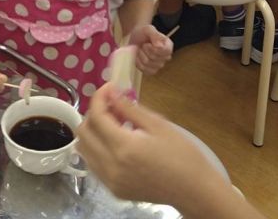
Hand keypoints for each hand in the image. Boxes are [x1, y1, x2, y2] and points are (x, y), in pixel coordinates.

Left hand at [77, 85, 227, 207]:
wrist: (194, 191)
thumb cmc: (182, 155)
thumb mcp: (158, 125)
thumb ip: (130, 108)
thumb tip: (111, 93)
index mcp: (123, 147)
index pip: (96, 116)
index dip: (99, 97)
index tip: (109, 87)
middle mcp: (110, 166)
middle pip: (83, 133)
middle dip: (93, 113)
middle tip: (112, 106)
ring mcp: (110, 181)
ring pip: (83, 150)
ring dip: (92, 132)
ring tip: (114, 124)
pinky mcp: (113, 190)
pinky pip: (93, 164)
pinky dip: (96, 149)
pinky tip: (115, 142)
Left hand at [127, 24, 172, 74]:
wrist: (136, 39)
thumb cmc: (143, 33)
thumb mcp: (148, 29)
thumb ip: (155, 35)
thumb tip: (159, 46)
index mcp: (168, 46)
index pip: (165, 51)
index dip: (154, 48)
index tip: (148, 43)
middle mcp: (166, 57)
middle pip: (154, 58)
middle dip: (145, 50)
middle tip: (143, 45)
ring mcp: (159, 65)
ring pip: (147, 63)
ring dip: (140, 55)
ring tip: (140, 50)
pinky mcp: (151, 71)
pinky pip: (144, 70)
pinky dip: (138, 62)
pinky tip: (138, 57)